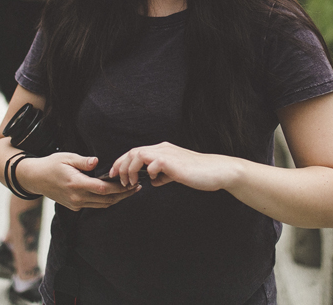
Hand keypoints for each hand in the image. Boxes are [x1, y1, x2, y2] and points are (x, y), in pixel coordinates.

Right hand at [18, 153, 139, 210]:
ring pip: (102, 205)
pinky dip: (107, 201)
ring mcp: (75, 204)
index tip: (131, 183)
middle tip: (137, 187)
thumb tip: (96, 161)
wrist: (36, 178)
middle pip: (105, 199)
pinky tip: (115, 194)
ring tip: (130, 191)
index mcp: (75, 183)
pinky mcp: (74, 206)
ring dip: (117, 199)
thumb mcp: (66, 157)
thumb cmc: (52, 164)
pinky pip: (94, 206)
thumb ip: (83, 161)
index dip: (119, 188)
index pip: (102, 189)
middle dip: (123, 195)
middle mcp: (76, 197)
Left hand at [108, 142, 240, 191]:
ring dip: (130, 169)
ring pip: (139, 154)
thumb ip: (163, 174)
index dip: (122, 162)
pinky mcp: (173, 162)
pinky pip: (153, 164)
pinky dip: (148, 173)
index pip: (136, 151)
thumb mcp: (176, 173)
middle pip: (133, 151)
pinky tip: (153, 182)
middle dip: (121, 165)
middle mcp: (162, 148)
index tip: (115, 174)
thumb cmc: (199, 173)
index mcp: (162, 150)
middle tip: (118, 180)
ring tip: (131, 183)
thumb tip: (153, 181)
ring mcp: (168, 154)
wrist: (217, 171)